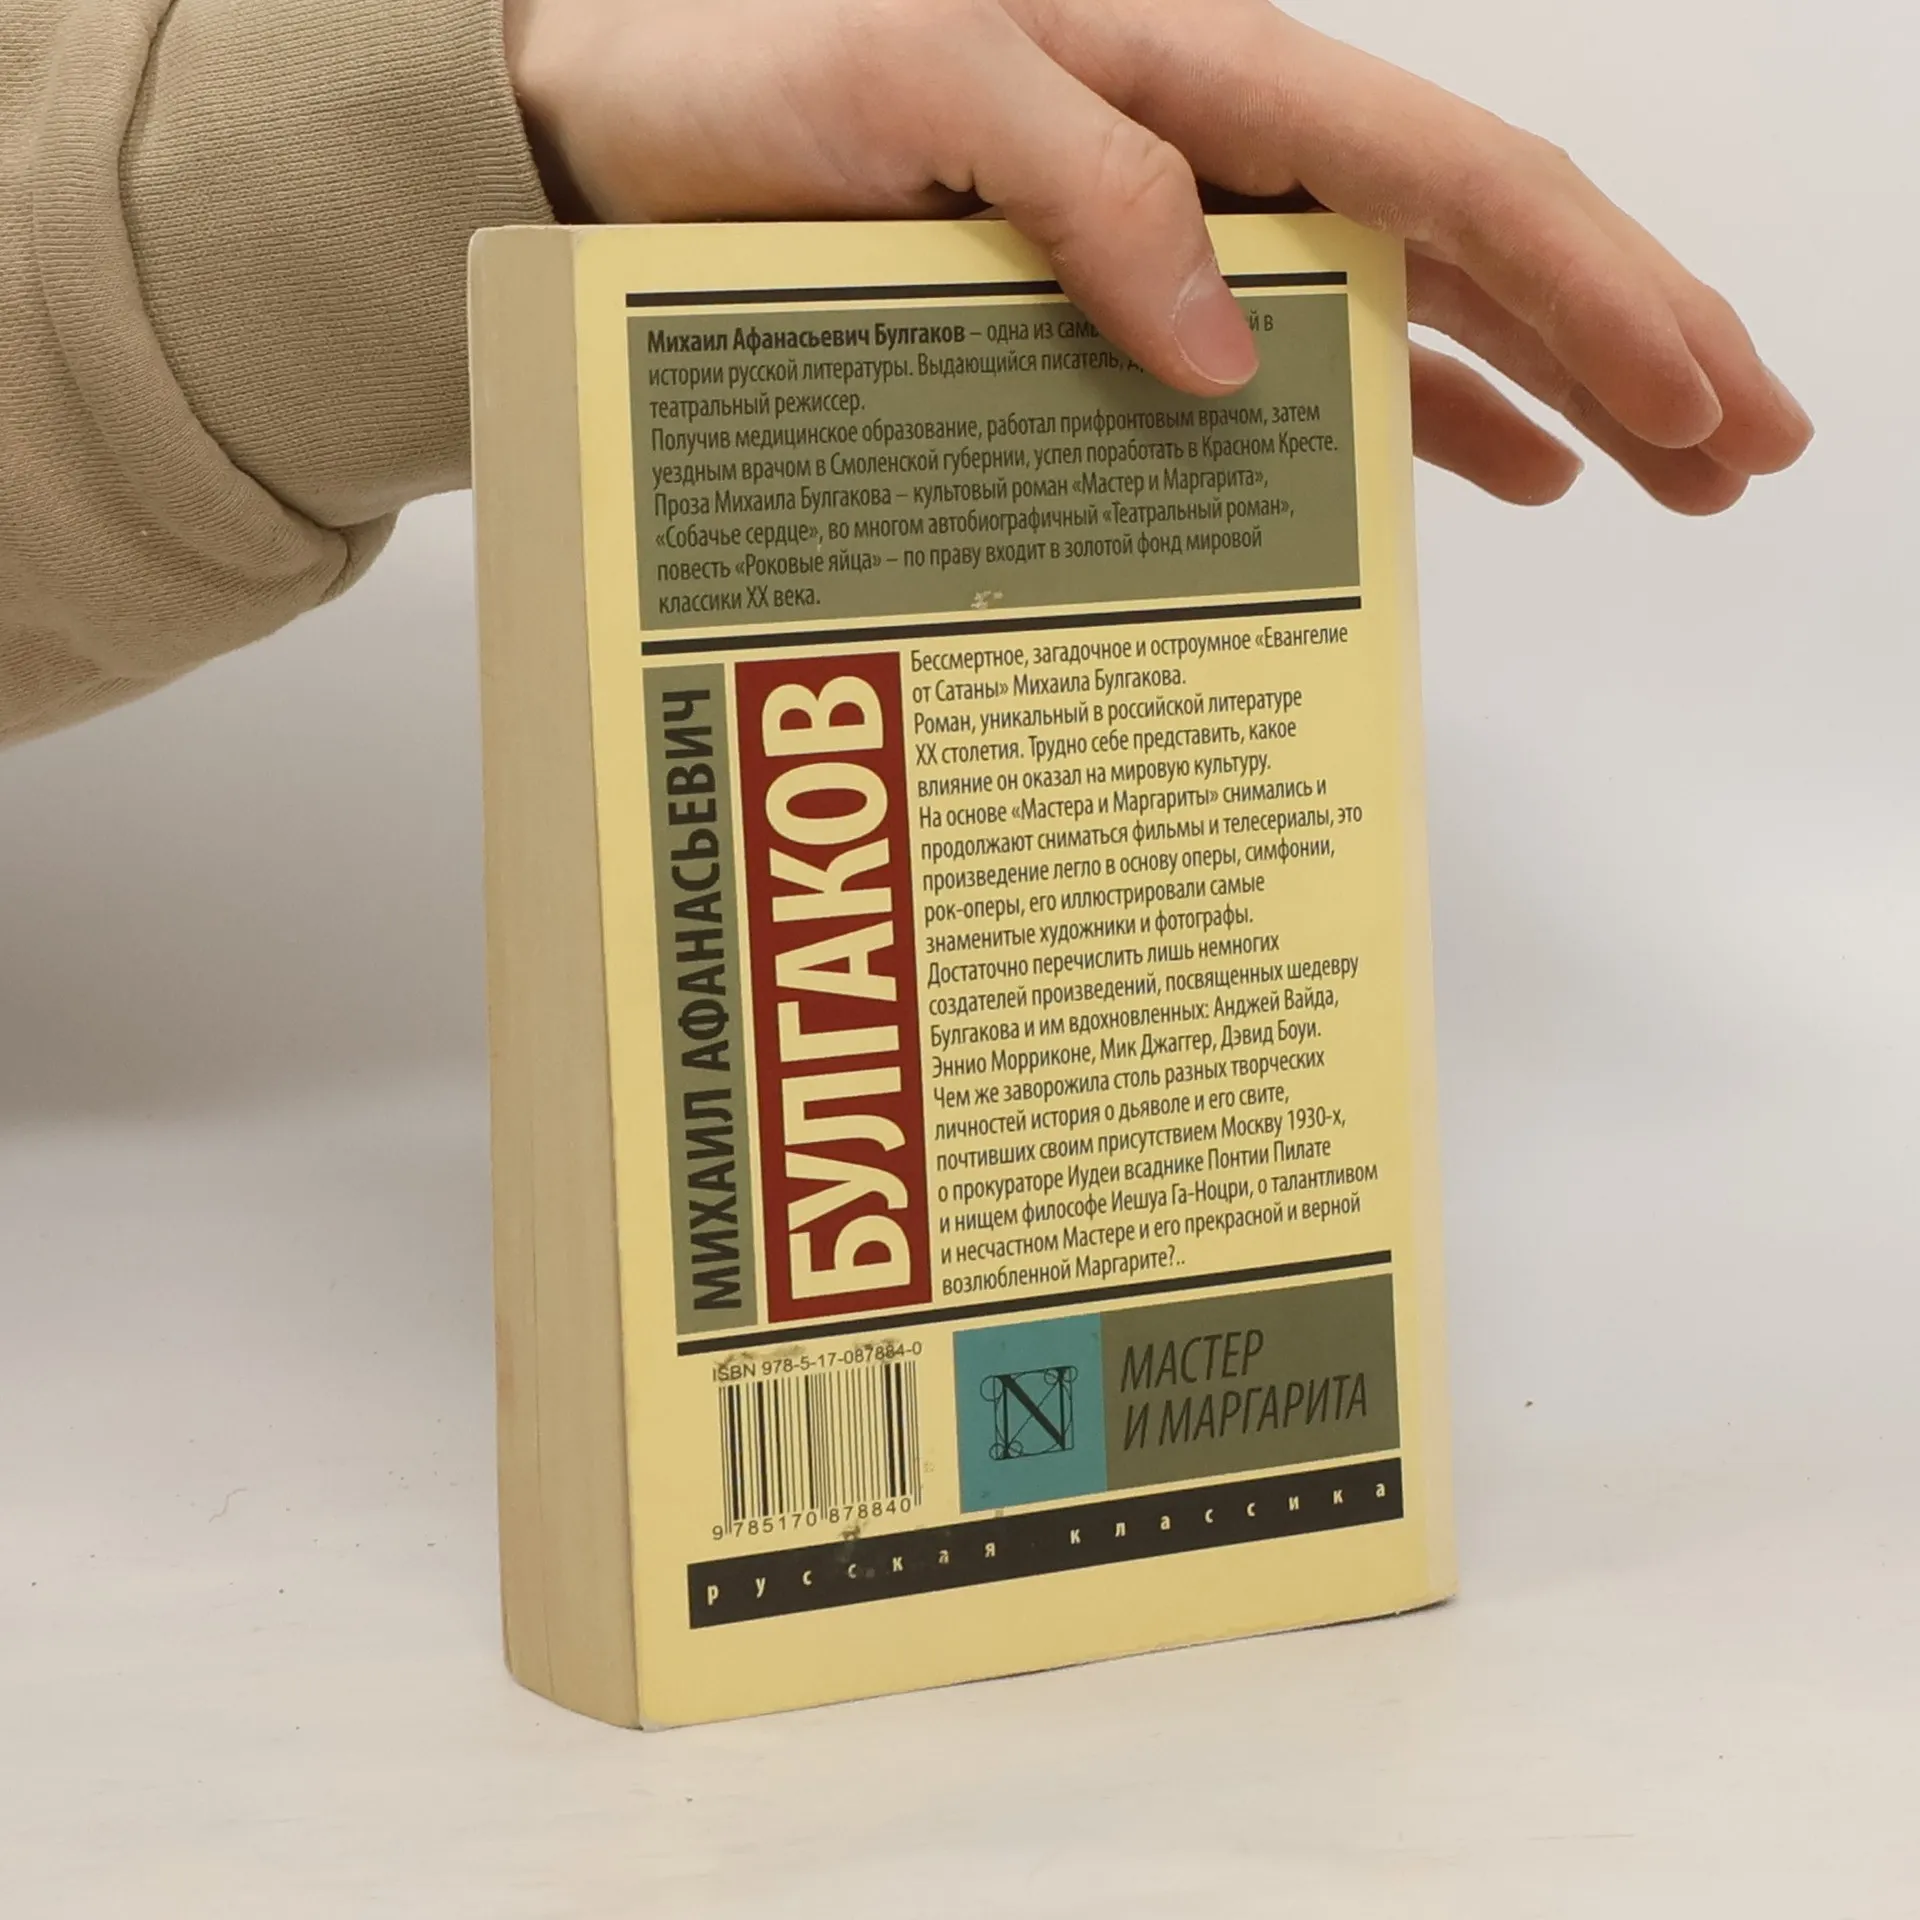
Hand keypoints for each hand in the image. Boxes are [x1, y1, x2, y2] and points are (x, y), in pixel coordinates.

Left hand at [503, 0, 1812, 511]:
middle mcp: (1220, 145)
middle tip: (1747, 450)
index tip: (1702, 397)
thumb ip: (1083, 189)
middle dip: (1628, 344)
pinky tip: (1484, 472)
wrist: (620, 101)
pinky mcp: (1126, 297)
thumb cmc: (743, 64)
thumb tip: (1236, 350)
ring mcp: (1187, 227)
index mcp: (1200, 73)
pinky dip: (1404, 416)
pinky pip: (1306, 358)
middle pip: (1476, 244)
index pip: (1453, 180)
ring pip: (1416, 308)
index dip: (1597, 294)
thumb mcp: (910, 90)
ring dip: (1548, 391)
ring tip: (1662, 476)